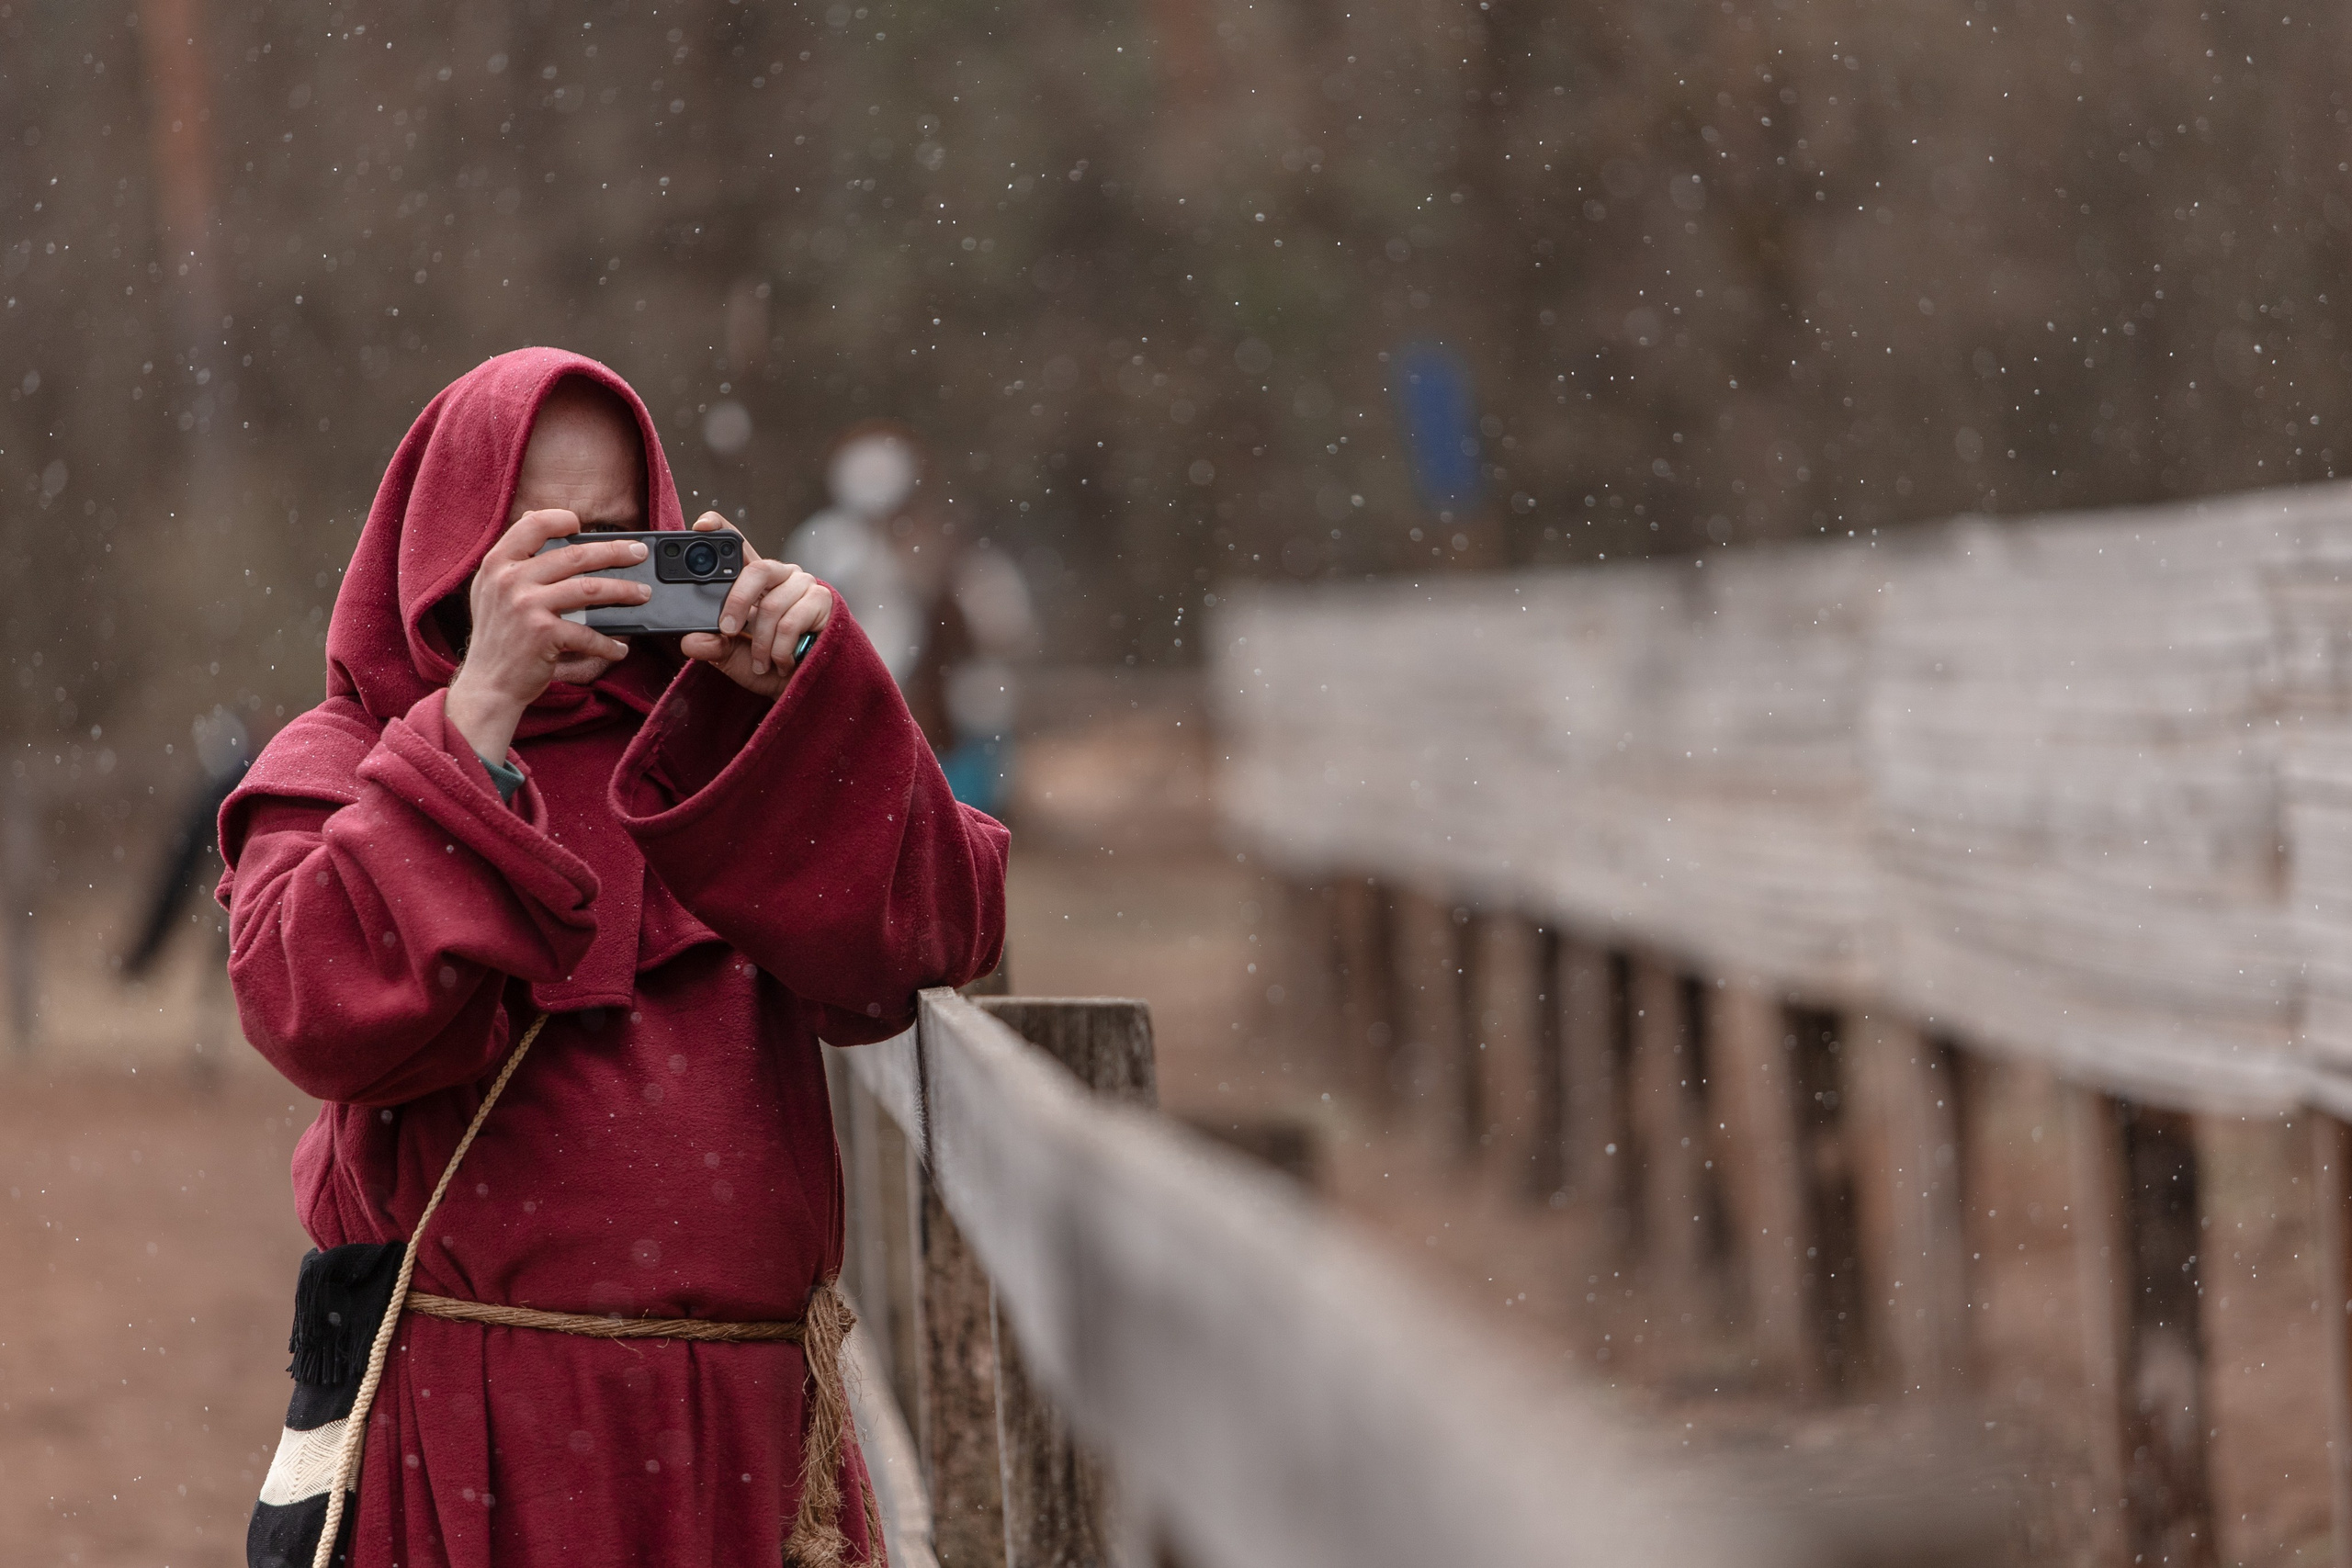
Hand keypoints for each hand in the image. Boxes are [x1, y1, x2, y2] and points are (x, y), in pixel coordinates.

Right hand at [445, 509, 651, 762]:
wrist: (487, 684)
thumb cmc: (498, 637)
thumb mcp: (492, 591)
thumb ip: (514, 561)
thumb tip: (539, 523)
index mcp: (497, 564)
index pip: (532, 525)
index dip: (560, 519)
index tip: (583, 524)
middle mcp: (510, 580)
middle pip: (574, 555)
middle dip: (614, 552)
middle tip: (639, 552)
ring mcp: (526, 606)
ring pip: (589, 588)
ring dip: (623, 590)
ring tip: (643, 593)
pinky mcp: (543, 634)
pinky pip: (588, 632)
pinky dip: (609, 642)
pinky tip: (621, 647)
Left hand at [679, 512, 833, 698]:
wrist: (806, 686)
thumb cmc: (770, 665)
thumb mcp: (732, 657)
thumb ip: (712, 646)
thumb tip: (690, 640)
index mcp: (754, 581)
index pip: (737, 545)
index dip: (721, 530)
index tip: (701, 526)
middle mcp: (781, 575)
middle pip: (757, 570)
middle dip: (737, 603)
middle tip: (727, 630)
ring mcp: (804, 585)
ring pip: (772, 605)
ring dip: (762, 643)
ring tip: (762, 662)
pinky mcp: (823, 601)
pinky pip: (791, 622)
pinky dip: (780, 650)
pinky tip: (782, 662)